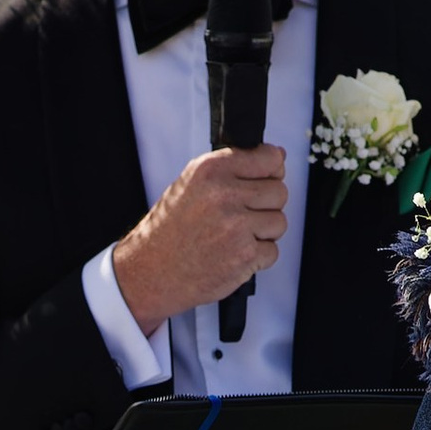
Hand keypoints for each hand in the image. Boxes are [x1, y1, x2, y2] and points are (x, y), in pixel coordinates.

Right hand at [110, 145, 289, 328]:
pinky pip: (272, 251)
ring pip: (279, 222)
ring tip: (235, 237)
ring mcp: (236, 226)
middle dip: (266, 205)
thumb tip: (275, 158)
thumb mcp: (191, 184)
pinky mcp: (245, 255)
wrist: (151, 272)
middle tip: (243, 216)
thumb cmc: (169, 231)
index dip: (272, 170)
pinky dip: (258, 258)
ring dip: (264, 233)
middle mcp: (224, 194)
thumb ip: (231, 169)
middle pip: (279, 191)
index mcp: (211, 170)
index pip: (269, 158)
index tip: (266, 179)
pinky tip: (233, 254)